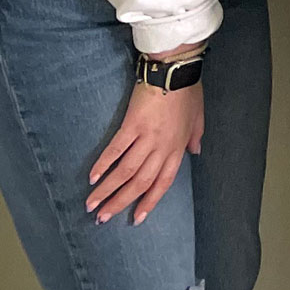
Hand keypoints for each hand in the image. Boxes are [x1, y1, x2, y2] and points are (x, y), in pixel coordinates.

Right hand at [87, 81, 202, 223]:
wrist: (174, 70)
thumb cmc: (187, 91)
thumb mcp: (198, 117)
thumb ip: (195, 137)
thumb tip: (194, 153)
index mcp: (177, 148)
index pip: (163, 183)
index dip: (149, 202)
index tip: (136, 219)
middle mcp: (162, 148)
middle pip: (140, 183)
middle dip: (120, 203)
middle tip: (102, 218)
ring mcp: (147, 137)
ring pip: (126, 171)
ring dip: (107, 190)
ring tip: (91, 205)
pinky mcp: (132, 125)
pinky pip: (116, 149)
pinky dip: (103, 164)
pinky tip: (92, 178)